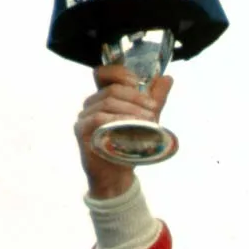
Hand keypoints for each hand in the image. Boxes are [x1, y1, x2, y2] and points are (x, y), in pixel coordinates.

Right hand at [75, 64, 172, 199]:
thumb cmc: (129, 146)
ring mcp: (84, 117)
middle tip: (153, 108)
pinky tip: (130, 126)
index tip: (140, 82)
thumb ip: (156, 98)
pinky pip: (97, 119)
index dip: (120, 73)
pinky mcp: (81, 131)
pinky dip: (117, 120)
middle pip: (111, 89)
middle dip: (136, 97)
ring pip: (107, 102)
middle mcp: (91, 105)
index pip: (104, 73)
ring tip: (148, 120)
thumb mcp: (147, 119)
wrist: (118, 175)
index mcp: (104, 98)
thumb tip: (167, 78)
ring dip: (131, 109)